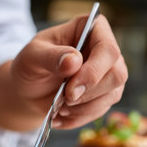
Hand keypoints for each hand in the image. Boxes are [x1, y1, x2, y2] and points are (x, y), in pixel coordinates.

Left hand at [11, 13, 127, 129]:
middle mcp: (105, 50)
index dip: (93, 72)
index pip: (108, 49)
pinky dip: (79, 117)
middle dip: (89, 93)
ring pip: (112, 95)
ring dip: (83, 108)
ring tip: (59, 107)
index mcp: (91, 29)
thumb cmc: (31, 65)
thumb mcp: (32, 56)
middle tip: (64, 100)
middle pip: (117, 75)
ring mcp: (109, 74)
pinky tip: (61, 116)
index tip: (70, 90)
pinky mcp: (105, 95)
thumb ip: (50, 56)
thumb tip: (74, 61)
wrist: (29, 89)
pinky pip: (101, 111)